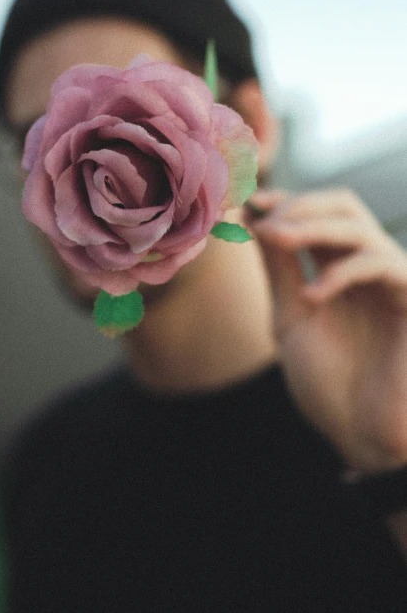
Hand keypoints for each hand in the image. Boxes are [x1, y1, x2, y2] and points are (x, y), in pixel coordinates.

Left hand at [248, 188, 406, 471]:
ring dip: (313, 225)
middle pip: (343, 204)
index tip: (247, 203)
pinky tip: (313, 295)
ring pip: (360, 226)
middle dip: (299, 205)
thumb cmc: (328, 383)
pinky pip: (382, 264)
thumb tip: (254, 218)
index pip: (317, 212)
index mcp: (336, 269)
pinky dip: (342, 272)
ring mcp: (390, 282)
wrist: (361, 438)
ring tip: (276, 238)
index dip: (284, 201)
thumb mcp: (290, 317)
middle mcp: (365, 268)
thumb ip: (278, 269)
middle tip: (263, 222)